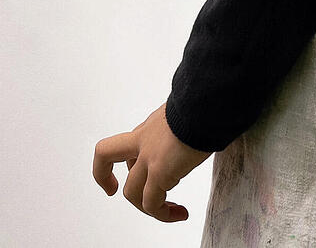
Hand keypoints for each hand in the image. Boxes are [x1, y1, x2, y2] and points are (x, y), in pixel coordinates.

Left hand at [92, 105, 209, 222]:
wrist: (208, 101)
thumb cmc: (207, 103)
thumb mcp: (190, 112)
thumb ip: (189, 124)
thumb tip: (207, 129)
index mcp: (150, 125)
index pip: (126, 144)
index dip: (118, 159)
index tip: (126, 172)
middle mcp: (144, 139)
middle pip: (107, 157)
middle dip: (106, 178)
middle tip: (119, 191)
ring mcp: (148, 156)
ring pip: (131, 191)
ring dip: (150, 208)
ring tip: (173, 213)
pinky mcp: (159, 171)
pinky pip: (152, 203)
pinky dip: (163, 214)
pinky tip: (180, 213)